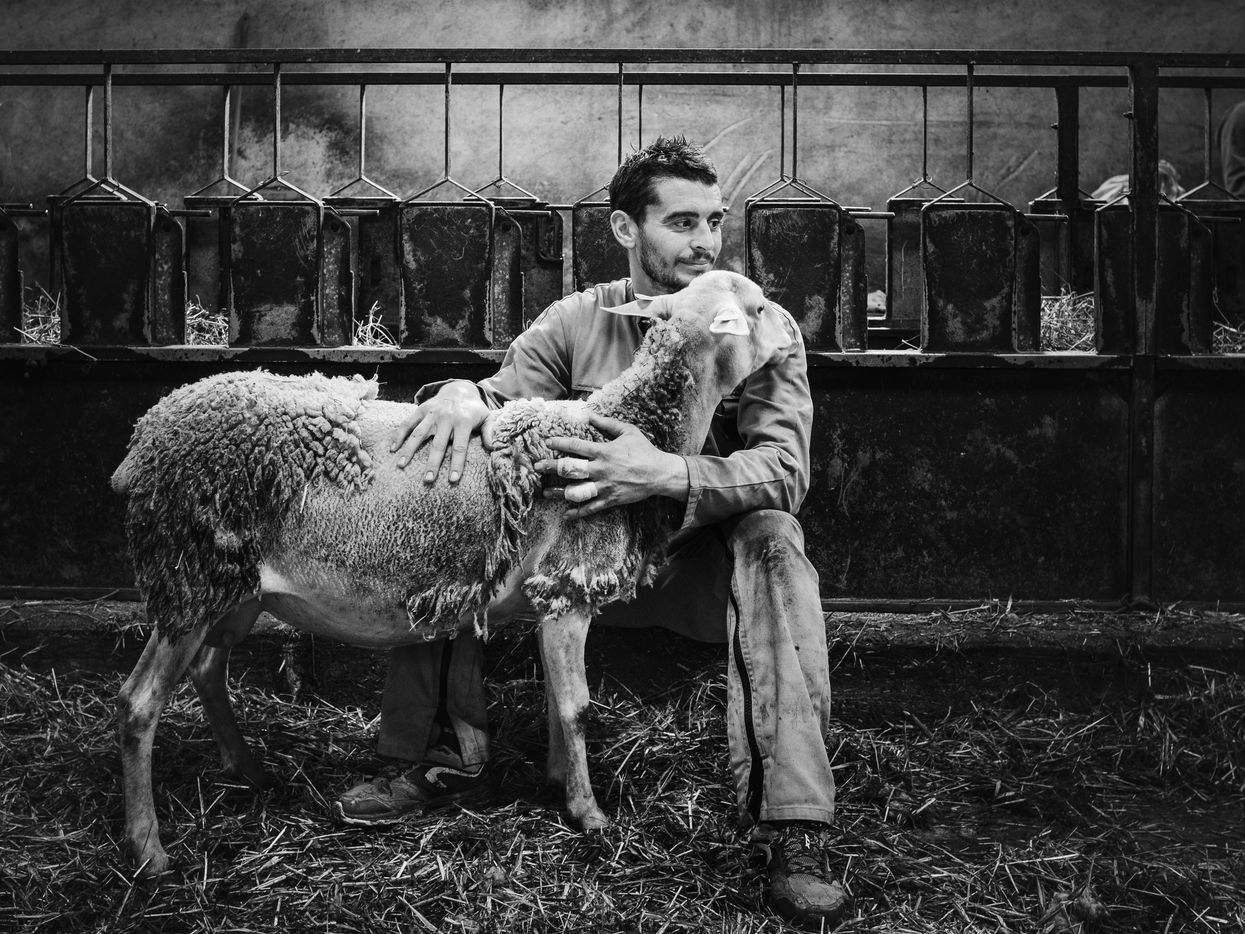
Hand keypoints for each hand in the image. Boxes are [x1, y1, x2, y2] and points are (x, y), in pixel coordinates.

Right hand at [391, 380, 491, 483]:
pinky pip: (407, 423)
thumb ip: (490, 431)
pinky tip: (392, 448)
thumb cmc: (474, 410)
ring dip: (409, 450)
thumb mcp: (487, 418)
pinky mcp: (421, 410)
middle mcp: (446, 419)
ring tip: (401, 465)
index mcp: (463, 423)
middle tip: (427, 480)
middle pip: (438, 444)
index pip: (460, 447)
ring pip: (419, 434)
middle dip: (433, 463)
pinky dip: (398, 435)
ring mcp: (432, 414)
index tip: (453, 480)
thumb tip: (494, 447)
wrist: (459, 389)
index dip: (457, 464)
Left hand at [535, 413, 688, 518]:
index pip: (576, 446)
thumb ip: (607, 423)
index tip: (547, 442)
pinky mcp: (610, 500)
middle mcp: (601, 469)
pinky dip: (577, 513)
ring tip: (545, 492)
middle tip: (537, 467)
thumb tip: (589, 415)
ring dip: (558, 492)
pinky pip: (590, 508)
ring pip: (576, 491)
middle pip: (570, 469)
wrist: (660, 474)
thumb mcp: (628, 431)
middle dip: (551, 467)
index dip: (559, 443)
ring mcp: (604, 486)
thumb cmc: (644, 451)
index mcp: (604, 451)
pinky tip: (565, 515)